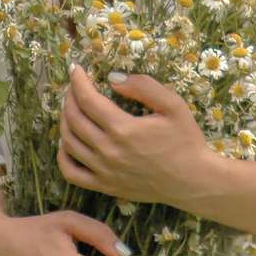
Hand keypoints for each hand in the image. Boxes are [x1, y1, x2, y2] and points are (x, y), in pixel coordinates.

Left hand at [58, 64, 209, 206]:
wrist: (193, 180)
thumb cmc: (186, 140)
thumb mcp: (173, 105)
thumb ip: (144, 87)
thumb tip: (113, 78)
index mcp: (123, 129)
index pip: (88, 99)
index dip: (78, 81)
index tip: (77, 69)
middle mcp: (108, 151)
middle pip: (74, 119)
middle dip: (70, 97)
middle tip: (75, 86)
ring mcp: (104, 171)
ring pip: (69, 143)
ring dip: (64, 121)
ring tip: (71, 108)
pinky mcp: (105, 186)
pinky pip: (71, 173)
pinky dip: (63, 155)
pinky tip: (68, 142)